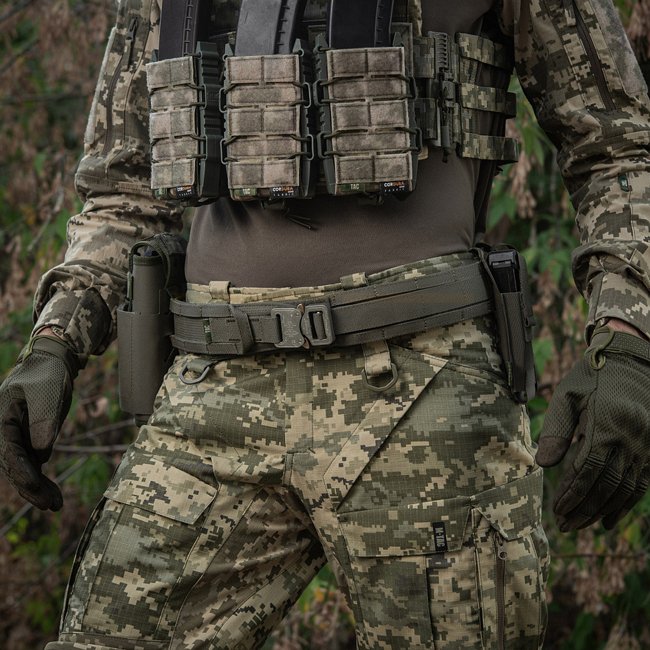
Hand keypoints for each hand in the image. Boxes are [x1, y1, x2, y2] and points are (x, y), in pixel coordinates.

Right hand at [0, 334, 80, 509]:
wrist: (52, 365)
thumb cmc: (47, 375)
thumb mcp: (48, 393)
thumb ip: (43, 420)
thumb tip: (42, 453)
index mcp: (2, 418)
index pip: (9, 450)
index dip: (21, 470)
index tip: (34, 486)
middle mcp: (4, 432)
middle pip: (14, 466)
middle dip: (30, 487)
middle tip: (49, 504)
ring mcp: (16, 439)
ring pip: (23, 470)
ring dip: (38, 489)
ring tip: (55, 505)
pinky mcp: (29, 443)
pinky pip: (33, 467)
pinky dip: (43, 482)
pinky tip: (55, 498)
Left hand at [536, 325, 649, 530]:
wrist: (631, 360)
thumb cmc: (592, 376)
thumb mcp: (567, 395)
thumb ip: (556, 430)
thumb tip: (543, 465)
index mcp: (605, 424)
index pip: (588, 470)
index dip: (572, 493)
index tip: (557, 510)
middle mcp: (629, 439)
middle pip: (606, 485)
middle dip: (584, 508)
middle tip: (565, 526)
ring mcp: (645, 446)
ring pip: (624, 489)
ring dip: (601, 511)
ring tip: (580, 525)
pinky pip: (641, 484)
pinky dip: (625, 505)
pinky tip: (608, 520)